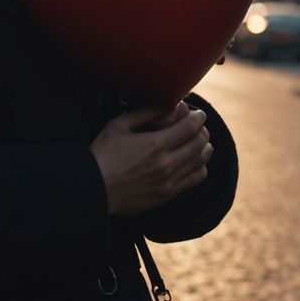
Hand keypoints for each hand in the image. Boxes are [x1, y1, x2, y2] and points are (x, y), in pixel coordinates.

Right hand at [89, 102, 211, 216]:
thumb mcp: (119, 125)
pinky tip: (195, 162)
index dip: (199, 117)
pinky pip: (194, 180)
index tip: (199, 114)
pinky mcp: (167, 195)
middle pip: (199, 143)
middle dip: (203, 130)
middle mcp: (166, 163)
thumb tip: (167, 104)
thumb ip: (145, 113)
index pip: (190, 127)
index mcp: (155, 143)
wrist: (94, 189)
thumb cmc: (103, 154)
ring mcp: (169, 181)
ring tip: (201, 141)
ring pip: (201, 162)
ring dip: (205, 148)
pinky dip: (201, 167)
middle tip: (199, 125)